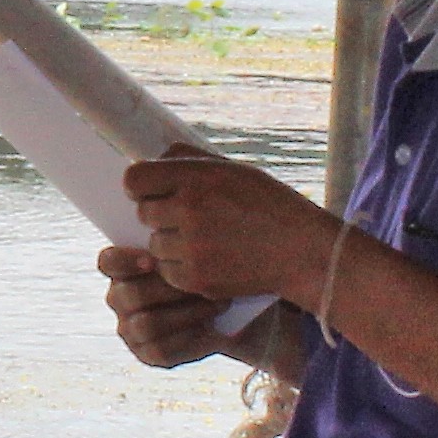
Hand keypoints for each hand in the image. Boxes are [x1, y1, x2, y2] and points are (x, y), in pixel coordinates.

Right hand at [100, 244, 241, 370]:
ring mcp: (131, 329)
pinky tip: (214, 327)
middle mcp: (120, 298)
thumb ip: (182, 236)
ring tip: (219, 303)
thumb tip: (173, 206)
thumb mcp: (199, 246)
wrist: (235, 311)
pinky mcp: (148, 354)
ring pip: (147, 324)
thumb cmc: (213, 268)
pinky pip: (160, 350)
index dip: (125, 261)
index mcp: (123, 269)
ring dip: (187, 314)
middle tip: (204, 283)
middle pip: (130, 296)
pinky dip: (190, 339)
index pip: (108, 261)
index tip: (153, 260)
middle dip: (169, 290)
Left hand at [122, 152, 341, 306]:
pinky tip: (209, 260)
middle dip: (161, 215)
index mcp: (197, 177)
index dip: (141, 186)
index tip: (152, 192)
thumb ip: (191, 160)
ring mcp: (192, 247)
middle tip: (192, 219)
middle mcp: (190, 210)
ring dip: (171, 244)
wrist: (302, 252)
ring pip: (154, 245)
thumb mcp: (234, 170)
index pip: (135, 179)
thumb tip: (155, 159)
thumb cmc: (270, 206)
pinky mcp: (197, 278)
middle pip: (144, 213)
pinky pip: (167, 272)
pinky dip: (181, 269)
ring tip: (205, 241)